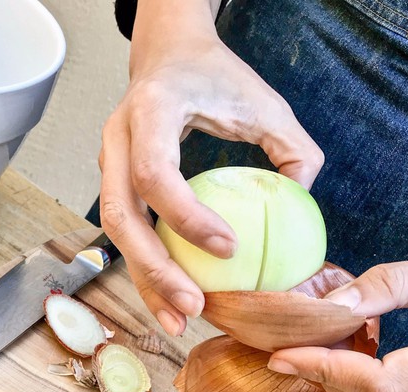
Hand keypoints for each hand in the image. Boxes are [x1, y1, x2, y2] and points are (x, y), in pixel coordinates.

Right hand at [98, 0, 323, 335]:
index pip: (155, 171)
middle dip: (155, 268)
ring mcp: (108, 162)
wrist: (168, 55)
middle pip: (121, 215)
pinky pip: (125, 234)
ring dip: (145, 281)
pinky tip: (170, 302)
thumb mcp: (266, 101)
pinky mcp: (113, 183)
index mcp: (151, 110)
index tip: (230, 248)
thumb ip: (293, 149)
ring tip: (178, 320)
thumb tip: (300, 206)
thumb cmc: (216, 76)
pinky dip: (146, 271)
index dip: (187, 217)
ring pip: (115, 233)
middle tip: (194, 306)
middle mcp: (116, 138)